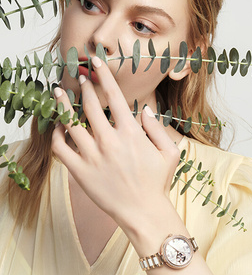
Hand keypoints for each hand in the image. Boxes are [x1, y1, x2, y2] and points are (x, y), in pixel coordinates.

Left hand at [51, 56, 179, 228]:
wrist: (143, 212)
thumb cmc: (157, 182)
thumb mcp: (170, 152)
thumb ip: (158, 128)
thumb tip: (144, 110)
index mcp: (131, 133)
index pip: (115, 96)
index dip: (104, 75)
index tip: (95, 62)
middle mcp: (110, 140)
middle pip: (91, 104)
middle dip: (84, 85)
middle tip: (79, 75)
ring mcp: (93, 156)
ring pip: (71, 123)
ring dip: (64, 104)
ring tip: (58, 91)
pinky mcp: (80, 172)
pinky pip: (62, 149)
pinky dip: (57, 135)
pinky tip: (58, 126)